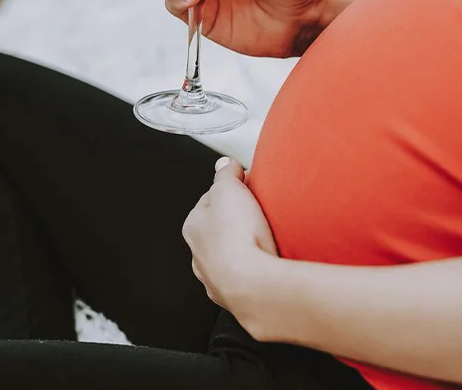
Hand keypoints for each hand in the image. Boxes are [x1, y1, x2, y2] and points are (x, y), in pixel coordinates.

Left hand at [183, 158, 278, 318]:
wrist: (253, 284)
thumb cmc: (237, 236)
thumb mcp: (229, 189)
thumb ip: (225, 174)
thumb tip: (224, 164)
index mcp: (193, 226)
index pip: (210, 200)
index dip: (231, 190)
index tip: (248, 186)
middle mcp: (199, 255)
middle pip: (221, 229)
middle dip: (238, 221)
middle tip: (260, 213)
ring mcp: (216, 278)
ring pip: (232, 256)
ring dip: (246, 247)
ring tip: (267, 240)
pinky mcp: (236, 297)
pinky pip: (247, 277)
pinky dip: (256, 269)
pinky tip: (269, 263)